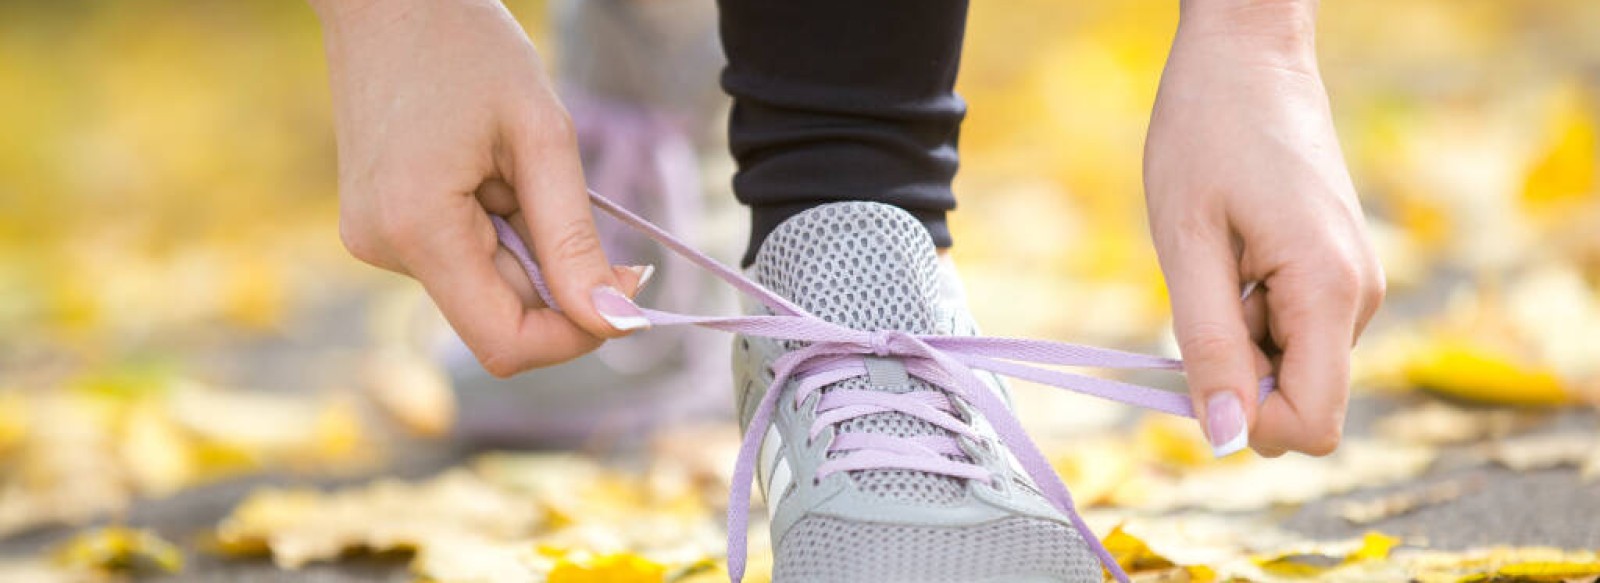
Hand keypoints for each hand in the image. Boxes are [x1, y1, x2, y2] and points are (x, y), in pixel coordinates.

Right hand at [312, 0, 648, 376]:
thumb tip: (618, 323)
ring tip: (517, 167)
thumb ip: (576, 241)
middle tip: (590, 211)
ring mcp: (375, 239)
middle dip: (557, 280)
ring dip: (527, 247)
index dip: (575, 335)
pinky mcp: (379, 225)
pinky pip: (460, 256)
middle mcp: (384, 249)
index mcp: (418, 231)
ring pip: (484, 287)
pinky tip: (492, 171)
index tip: (625, 294)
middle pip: (499, 317)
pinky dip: (497, 231)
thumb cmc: (466, 46)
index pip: (506, 344)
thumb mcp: (541, 138)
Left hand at [1144, 0, 1384, 456]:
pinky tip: (1232, 253)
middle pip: (1301, 397)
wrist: (1246, 56)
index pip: (1313, 422)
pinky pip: (1293, 328)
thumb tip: (1224, 437)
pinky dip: (1251, 312)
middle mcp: (1358, 295)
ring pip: (1291, 364)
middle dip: (1239, 375)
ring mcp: (1353, 282)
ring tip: (1216, 259)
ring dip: (1240, 338)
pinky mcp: (1337, 269)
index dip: (1251, 422)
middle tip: (1199, 295)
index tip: (1196, 371)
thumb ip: (1208, 344)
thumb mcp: (1188, 244)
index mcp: (1328, 291)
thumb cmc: (1207, 134)